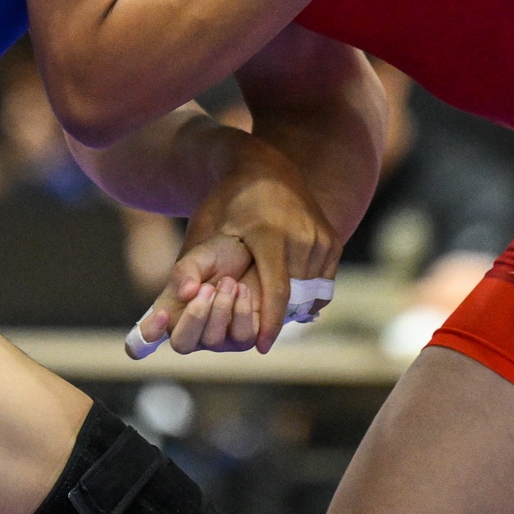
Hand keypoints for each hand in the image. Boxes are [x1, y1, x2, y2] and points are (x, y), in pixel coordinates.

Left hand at [129, 137, 340, 354]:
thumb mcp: (204, 229)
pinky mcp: (333, 240)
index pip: (277, 290)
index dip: (270, 322)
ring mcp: (321, 237)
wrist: (266, 167)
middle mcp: (301, 235)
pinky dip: (308, 293)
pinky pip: (323, 282)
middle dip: (279, 316)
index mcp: (269, 233)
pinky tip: (290, 295)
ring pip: (311, 291)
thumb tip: (181, 297)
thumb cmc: (226, 201)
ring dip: (294, 306)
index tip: (262, 347)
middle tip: (262, 330)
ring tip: (274, 312)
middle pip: (295, 295)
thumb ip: (189, 264)